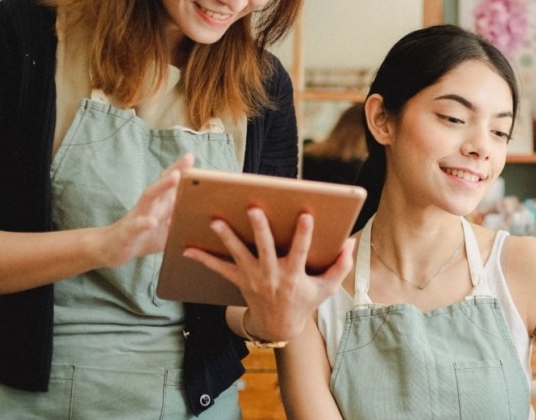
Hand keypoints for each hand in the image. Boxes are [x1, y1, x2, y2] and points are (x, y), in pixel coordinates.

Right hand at [94, 153, 194, 267]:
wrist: (116, 249)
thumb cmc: (146, 236)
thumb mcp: (168, 228)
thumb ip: (183, 219)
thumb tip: (206, 216)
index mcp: (160, 203)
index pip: (171, 184)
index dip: (181, 169)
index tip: (191, 156)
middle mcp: (149, 205)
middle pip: (161, 183)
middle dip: (175, 170)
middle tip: (188, 159)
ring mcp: (137, 216)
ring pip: (149, 197)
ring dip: (162, 186)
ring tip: (174, 177)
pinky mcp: (129, 232)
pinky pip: (136, 226)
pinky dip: (143, 223)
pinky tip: (152, 221)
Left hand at [184, 208, 352, 341]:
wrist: (278, 326)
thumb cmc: (304, 301)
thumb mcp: (327, 289)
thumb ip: (340, 266)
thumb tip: (349, 242)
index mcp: (293, 276)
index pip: (300, 252)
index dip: (304, 234)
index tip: (305, 215)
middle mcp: (271, 275)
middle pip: (264, 249)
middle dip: (259, 228)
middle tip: (253, 209)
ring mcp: (252, 278)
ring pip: (238, 255)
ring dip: (227, 238)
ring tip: (216, 221)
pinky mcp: (239, 280)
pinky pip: (218, 269)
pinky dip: (202, 259)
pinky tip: (186, 248)